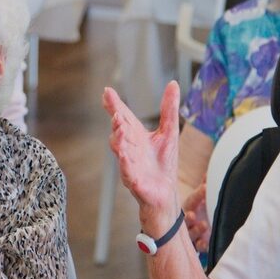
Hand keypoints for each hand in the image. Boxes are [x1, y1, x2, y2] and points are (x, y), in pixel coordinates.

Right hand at [102, 81, 180, 230]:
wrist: (164, 194)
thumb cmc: (163, 164)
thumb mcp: (169, 132)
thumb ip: (169, 108)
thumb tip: (173, 84)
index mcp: (136, 136)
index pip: (124, 117)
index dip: (115, 105)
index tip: (107, 91)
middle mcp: (130, 148)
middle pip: (120, 132)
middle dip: (117, 121)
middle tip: (116, 111)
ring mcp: (130, 164)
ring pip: (121, 151)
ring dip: (119, 140)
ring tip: (120, 128)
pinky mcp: (135, 182)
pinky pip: (128, 173)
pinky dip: (126, 165)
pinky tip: (125, 157)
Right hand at [182, 181, 210, 252]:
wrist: (189, 233)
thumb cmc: (196, 212)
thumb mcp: (198, 200)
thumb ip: (204, 187)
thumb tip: (209, 173)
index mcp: (189, 208)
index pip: (192, 200)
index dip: (198, 195)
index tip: (205, 187)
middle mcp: (187, 221)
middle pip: (185, 219)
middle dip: (188, 217)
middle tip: (192, 214)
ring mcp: (190, 234)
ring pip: (191, 233)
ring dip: (196, 230)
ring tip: (204, 225)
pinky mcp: (196, 245)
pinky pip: (198, 247)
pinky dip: (202, 245)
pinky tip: (206, 243)